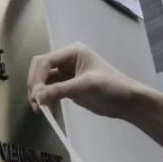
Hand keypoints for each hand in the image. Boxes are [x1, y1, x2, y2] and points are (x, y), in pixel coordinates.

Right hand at [28, 43, 147, 119]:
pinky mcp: (67, 86)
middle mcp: (67, 60)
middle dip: (35, 85)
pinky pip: (50, 90)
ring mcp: (66, 73)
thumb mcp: (85, 86)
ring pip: (44, 80)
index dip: (37, 77)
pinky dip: (46, 98)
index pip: (45, 61)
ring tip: (39, 109)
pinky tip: (47, 109)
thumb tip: (37, 97)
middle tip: (35, 103)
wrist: (127, 101)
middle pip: (41, 69)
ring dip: (39, 93)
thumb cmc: (111, 87)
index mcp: (72, 52)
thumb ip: (60, 90)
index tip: (36, 96)